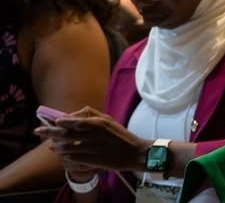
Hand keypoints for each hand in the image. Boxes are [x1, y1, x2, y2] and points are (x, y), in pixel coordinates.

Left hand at [34, 107, 149, 172]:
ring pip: (66, 147)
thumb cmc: (120, 135)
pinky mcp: (92, 161)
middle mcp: (93, 135)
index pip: (73, 121)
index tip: (52, 122)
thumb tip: (70, 115)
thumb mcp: (108, 120)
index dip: (60, 122)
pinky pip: (72, 158)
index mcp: (98, 123)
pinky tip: (62, 155)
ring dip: (56, 146)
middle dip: (49, 132)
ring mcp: (92, 149)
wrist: (134, 152)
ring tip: (51, 146)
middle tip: (38, 131)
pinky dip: (65, 156)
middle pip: (66, 133)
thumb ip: (90, 115)